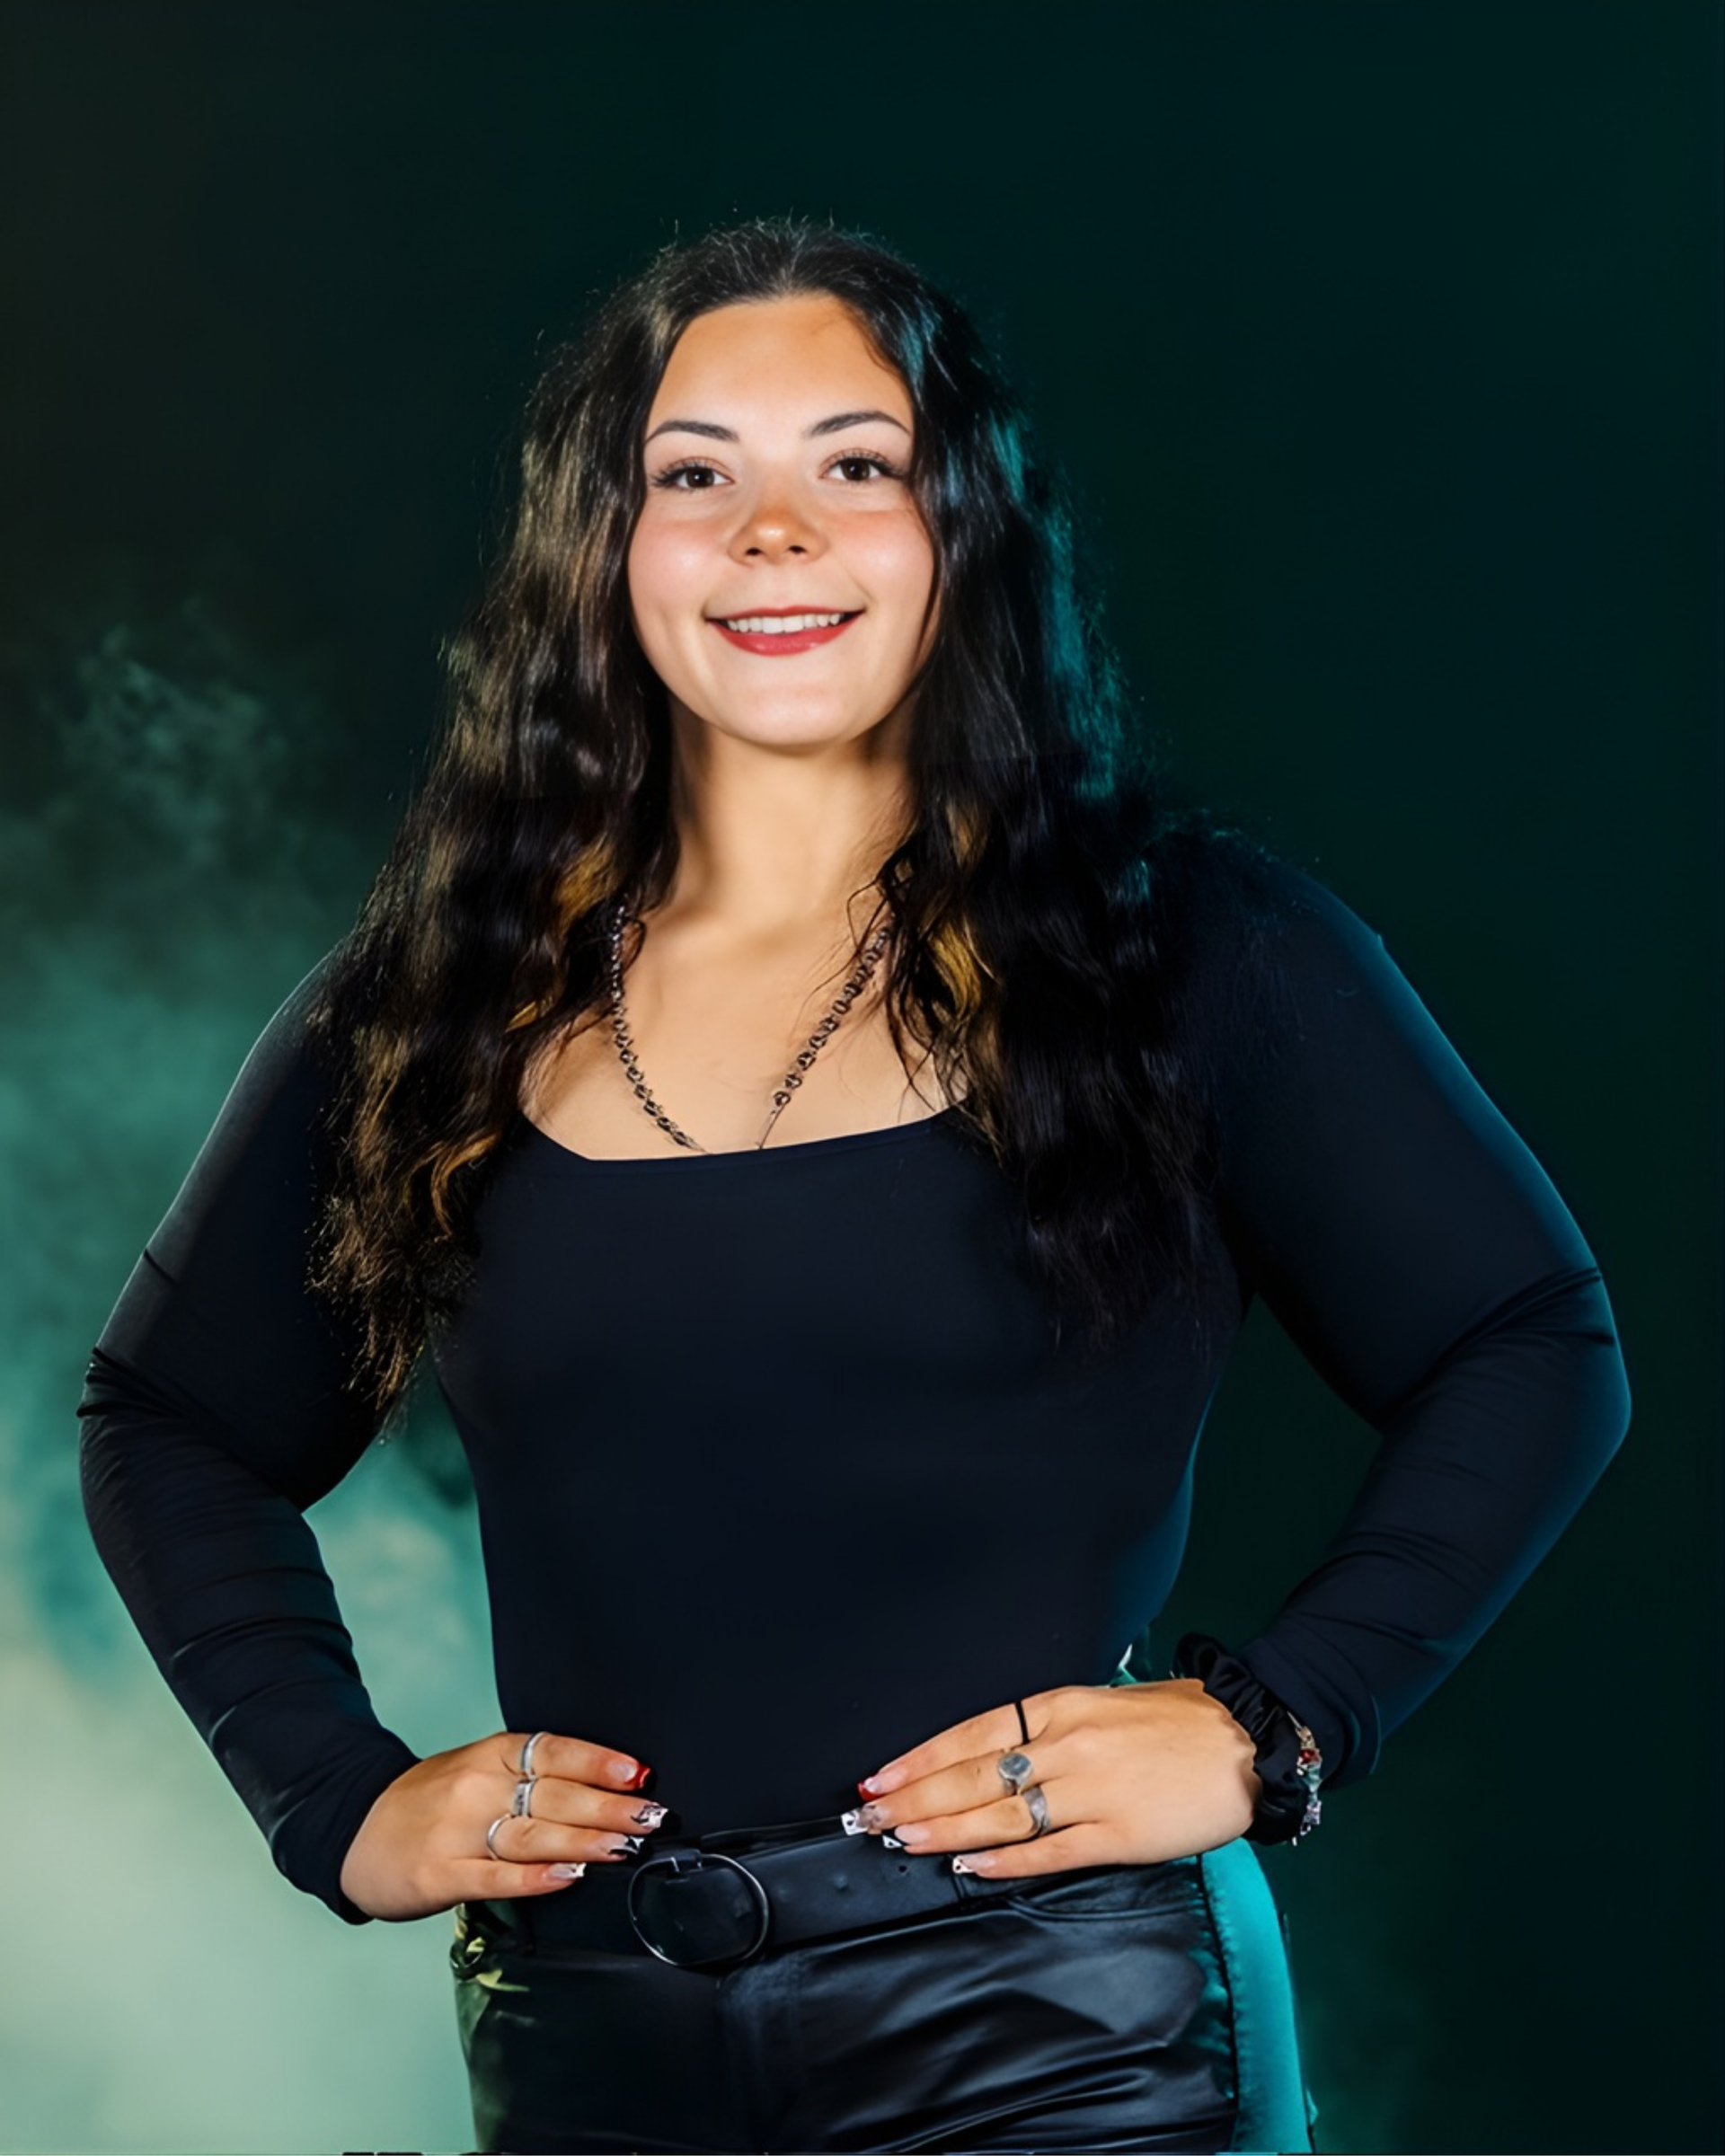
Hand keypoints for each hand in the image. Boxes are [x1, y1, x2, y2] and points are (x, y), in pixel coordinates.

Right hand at [338, 1729, 670, 1921]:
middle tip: (650, 1817)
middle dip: (607, 1806)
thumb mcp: (478, 1770)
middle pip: (553, 1795)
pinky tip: (566, 1877)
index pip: (554, 1751)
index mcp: (490, 1754)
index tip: (637, 1774)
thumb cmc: (431, 1801)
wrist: (354, 1826)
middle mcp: (476, 1787)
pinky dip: (534, 1877)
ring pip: (531, 1834)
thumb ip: (530, 1777)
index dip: (599, 1762)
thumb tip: (605, 1788)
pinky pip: (495, 1876)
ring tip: (624, 1846)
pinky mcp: (439, 1874)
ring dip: (584, 1841)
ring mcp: (457, 1831)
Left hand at [848, 1680, 1261, 1877]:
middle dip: (915, 1797)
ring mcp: (1093, 1790)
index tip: (880, 1776)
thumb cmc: (1178, 1721)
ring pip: (1002, 1814)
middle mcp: (1067, 1744)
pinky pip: (1051, 1851)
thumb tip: (994, 1754)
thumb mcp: (1104, 1702)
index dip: (921, 1758)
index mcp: (1060, 1705)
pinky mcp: (1120, 1832)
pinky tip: (971, 1866)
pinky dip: (1005, 1862)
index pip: (972, 1732)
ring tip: (904, 1841)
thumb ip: (1050, 1728)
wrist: (1251, 1739)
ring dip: (945, 1830)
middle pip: (974, 1775)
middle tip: (869, 1817)